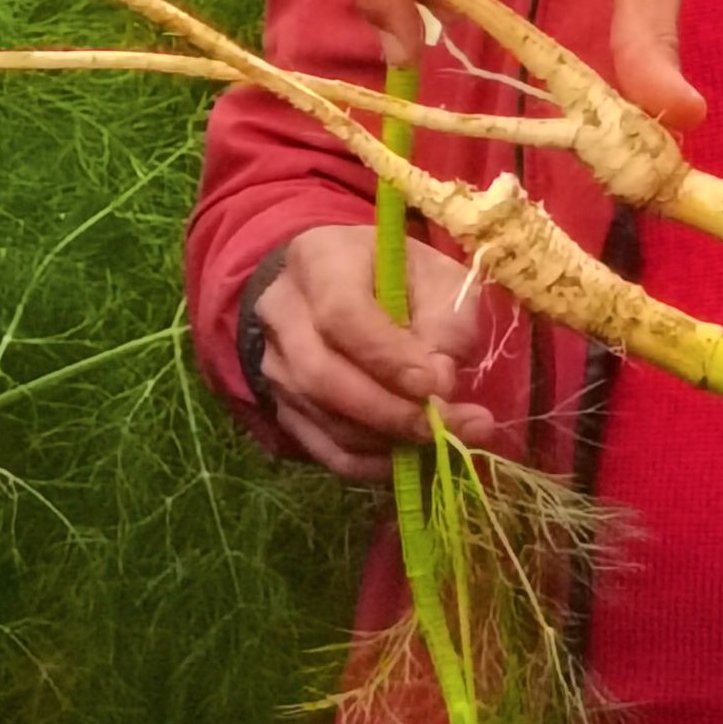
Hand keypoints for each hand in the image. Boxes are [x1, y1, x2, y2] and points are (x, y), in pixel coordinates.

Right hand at [250, 222, 498, 480]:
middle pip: (321, 374)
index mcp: (319, 259)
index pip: (340, 315)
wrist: (347, 285)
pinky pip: (321, 447)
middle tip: (443, 428)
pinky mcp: (283, 405)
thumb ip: (447, 322)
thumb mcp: (438, 277)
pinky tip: (410, 462)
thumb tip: (439, 384)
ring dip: (385, 441)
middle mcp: (283, 311)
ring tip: (442, 443)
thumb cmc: (403, 277)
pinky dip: (368, 463)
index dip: (387, 358)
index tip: (435, 384)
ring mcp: (275, 362)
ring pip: (321, 416)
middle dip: (388, 411)